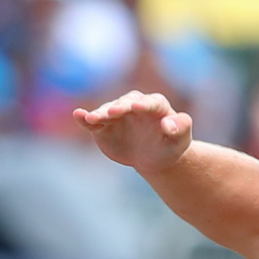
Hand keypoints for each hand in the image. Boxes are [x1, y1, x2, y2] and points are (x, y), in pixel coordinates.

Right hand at [73, 90, 193, 173]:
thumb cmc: (169, 144)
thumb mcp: (181, 139)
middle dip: (119, 107)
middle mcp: (134, 105)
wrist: (152, 155)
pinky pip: (94, 122)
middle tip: (113, 112)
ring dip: (100, 113)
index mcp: (155, 105)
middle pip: (126, 104)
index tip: (137, 107)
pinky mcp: (104, 127)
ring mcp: (118, 115)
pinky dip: (85, 119)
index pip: (150, 103)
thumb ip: (180, 128)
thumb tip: (168, 125)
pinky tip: (77, 115)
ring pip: (107, 111)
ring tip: (92, 119)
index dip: (144, 105)